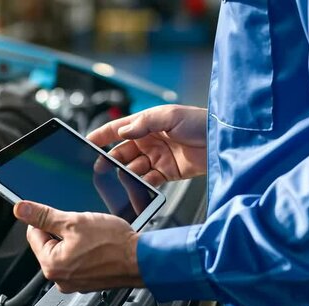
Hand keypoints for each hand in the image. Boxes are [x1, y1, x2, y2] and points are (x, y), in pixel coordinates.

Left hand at [13, 200, 143, 292]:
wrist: (142, 259)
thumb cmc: (114, 244)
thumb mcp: (74, 221)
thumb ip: (44, 216)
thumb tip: (21, 210)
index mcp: (51, 265)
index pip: (33, 235)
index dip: (47, 220)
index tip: (60, 216)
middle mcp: (60, 279)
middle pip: (49, 244)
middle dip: (62, 231)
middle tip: (81, 226)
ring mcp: (75, 283)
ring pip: (65, 252)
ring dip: (74, 240)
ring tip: (92, 237)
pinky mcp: (88, 282)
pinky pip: (78, 261)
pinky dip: (85, 251)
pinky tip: (98, 246)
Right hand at [87, 105, 207, 186]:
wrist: (222, 140)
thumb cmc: (199, 121)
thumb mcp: (168, 116)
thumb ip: (143, 124)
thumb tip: (122, 131)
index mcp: (146, 125)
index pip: (117, 130)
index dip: (101, 136)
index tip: (86, 142)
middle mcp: (149, 141)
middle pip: (122, 153)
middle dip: (111, 160)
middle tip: (102, 167)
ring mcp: (157, 158)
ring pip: (133, 169)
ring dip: (127, 174)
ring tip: (125, 177)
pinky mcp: (167, 173)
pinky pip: (148, 180)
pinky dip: (142, 184)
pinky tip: (140, 185)